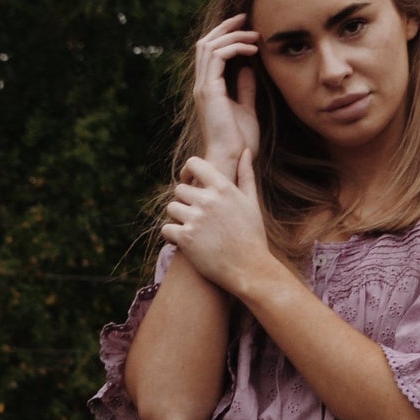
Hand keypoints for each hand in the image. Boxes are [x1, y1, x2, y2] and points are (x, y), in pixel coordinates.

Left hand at [161, 149, 271, 296]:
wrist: (251, 269)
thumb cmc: (253, 236)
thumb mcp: (252, 202)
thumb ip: (246, 174)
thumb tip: (246, 150)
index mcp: (223, 188)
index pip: (193, 164)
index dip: (187, 172)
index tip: (189, 184)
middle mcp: (208, 200)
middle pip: (179, 190)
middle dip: (184, 202)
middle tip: (195, 217)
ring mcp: (195, 219)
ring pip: (171, 209)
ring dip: (177, 219)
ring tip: (191, 231)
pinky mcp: (186, 238)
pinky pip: (166, 229)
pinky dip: (171, 236)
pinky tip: (183, 242)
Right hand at [193, 12, 259, 177]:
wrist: (232, 159)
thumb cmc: (239, 142)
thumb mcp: (246, 109)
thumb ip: (245, 89)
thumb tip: (248, 69)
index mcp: (208, 89)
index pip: (210, 53)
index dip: (225, 36)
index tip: (246, 28)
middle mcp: (202, 85)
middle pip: (205, 43)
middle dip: (226, 27)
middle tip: (246, 18)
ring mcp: (203, 87)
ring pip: (209, 46)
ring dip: (232, 35)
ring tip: (254, 34)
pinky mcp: (210, 90)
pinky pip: (218, 57)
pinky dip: (235, 48)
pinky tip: (252, 50)